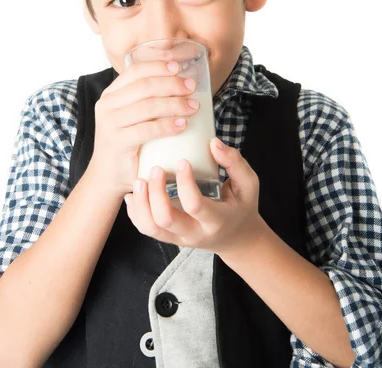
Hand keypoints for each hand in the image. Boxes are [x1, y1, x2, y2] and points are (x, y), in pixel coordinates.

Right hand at [88, 60, 199, 197]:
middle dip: (172, 84)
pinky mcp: (118, 141)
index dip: (158, 66)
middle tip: (192, 88)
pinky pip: (147, 129)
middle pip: (144, 86)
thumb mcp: (133, 115)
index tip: (179, 68)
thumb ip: (147, 99)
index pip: (135, 71)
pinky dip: (167, 126)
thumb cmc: (128, 141)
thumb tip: (182, 82)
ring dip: (174, 104)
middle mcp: (107, 105)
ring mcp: (110, 123)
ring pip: (148, 106)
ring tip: (193, 107)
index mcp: (111, 93)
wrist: (109, 175)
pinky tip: (182, 125)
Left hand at [124, 137, 264, 256]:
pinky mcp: (169, 237)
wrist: (236, 237)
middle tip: (156, 168)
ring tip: (139, 180)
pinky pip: (146, 229)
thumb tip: (213, 143)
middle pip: (166, 219)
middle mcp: (195, 233)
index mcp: (216, 220)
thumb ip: (234, 162)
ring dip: (140, 204)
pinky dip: (135, 212)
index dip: (185, 182)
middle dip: (155, 193)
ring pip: (150, 228)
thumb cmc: (241, 206)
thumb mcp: (248, 184)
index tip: (184, 161)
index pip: (194, 205)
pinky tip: (134, 193)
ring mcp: (179, 238)